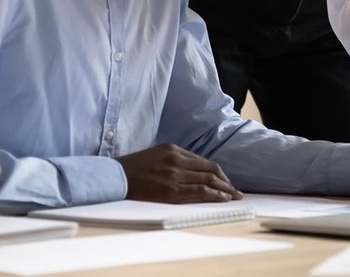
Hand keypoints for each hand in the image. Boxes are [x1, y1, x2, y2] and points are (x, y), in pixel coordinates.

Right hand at [115, 143, 241, 203]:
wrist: (114, 177)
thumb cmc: (132, 169)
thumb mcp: (156, 155)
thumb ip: (174, 160)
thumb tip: (192, 170)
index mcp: (174, 150)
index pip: (204, 162)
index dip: (218, 173)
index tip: (225, 180)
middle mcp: (178, 160)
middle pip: (211, 170)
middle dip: (226, 181)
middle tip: (235, 190)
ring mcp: (176, 175)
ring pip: (209, 180)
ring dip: (224, 189)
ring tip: (234, 196)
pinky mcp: (172, 190)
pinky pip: (200, 192)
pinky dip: (214, 195)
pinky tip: (222, 199)